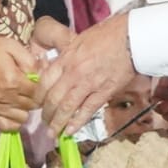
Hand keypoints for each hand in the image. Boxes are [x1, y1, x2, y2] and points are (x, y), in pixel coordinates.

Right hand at [0, 35, 38, 128]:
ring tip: (22, 96)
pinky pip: (8, 127)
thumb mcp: (11, 46)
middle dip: (36, 96)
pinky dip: (14, 121)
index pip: (40, 91)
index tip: (38, 77)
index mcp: (14, 80)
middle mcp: (7, 97)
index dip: (43, 84)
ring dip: (26, 108)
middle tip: (31, 85)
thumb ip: (29, 60)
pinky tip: (14, 109)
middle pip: (33, 105)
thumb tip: (41, 73)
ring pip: (23, 117)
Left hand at [39, 13, 137, 133]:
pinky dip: (78, 122)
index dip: (38, 97)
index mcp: (66, 59)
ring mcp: (89, 84)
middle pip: (53, 98)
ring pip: (68, 107)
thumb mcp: (78, 41)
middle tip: (44, 123)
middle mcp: (74, 73)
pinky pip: (88, 110)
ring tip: (53, 133)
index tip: (37, 104)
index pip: (44, 82)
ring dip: (58, 122)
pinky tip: (71, 131)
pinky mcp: (104, 92)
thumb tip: (56, 68)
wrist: (131, 37)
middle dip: (46, 114)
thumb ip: (66, 56)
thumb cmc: (106, 34)